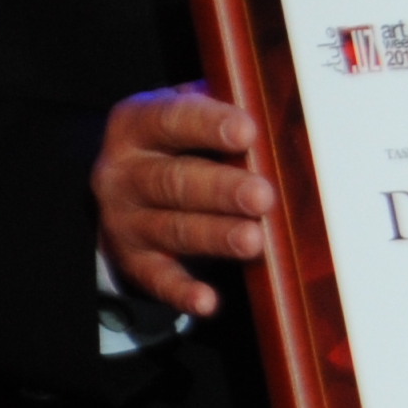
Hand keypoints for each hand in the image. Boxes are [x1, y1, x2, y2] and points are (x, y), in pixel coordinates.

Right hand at [94, 84, 274, 319]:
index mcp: (137, 124)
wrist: (126, 182)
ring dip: (215, 236)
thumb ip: (228, 106)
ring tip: (254, 241)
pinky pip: (157, 279)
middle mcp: (123, 172)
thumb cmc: (182, 139)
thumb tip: (285, 109)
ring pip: (172, 229)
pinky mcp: (133, 260)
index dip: (209, 124)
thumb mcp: (193, 112)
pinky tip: (207, 302)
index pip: (171, 119)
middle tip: (263, 195)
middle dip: (221, 189)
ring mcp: (124, 219)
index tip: (247, 131)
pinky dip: (181, 292)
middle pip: (173, 181)